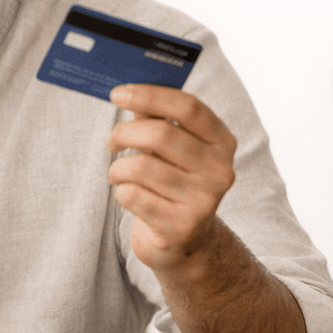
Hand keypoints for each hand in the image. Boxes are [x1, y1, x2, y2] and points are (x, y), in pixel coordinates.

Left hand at [105, 84, 237, 279]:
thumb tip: (130, 91)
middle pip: (160, 134)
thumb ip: (156, 118)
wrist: (184, 241)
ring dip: (117, 168)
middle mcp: (219, 170)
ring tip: (117, 174)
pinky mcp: (180, 227)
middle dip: (124, 133)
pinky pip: (132, 195)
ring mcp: (203, 201)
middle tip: (111, 141)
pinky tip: (128, 195)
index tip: (117, 93)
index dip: (150, 95)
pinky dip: (120, 191)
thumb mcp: (172, 149)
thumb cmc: (173, 183)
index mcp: (222, 142)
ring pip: (140, 167)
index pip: (188, 107)